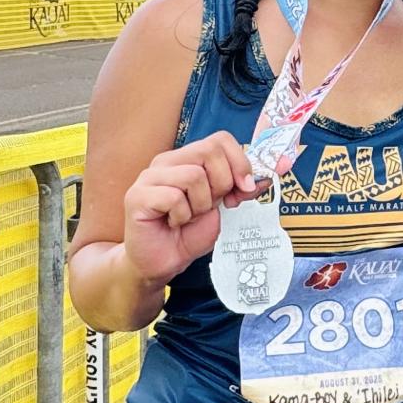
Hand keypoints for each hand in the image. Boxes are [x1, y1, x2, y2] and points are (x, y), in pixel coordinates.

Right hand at [121, 130, 261, 286]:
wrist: (163, 262)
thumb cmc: (189, 233)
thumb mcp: (224, 208)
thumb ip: (240, 188)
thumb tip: (265, 176)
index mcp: (187, 158)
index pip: (221, 140)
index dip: (240, 163)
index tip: (243, 190)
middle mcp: (167, 161)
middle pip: (210, 151)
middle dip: (221, 185)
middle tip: (210, 207)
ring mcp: (149, 177)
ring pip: (193, 175)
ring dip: (200, 205)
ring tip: (189, 217)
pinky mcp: (137, 196)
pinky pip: (174, 197)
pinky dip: (182, 216)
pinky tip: (173, 223)